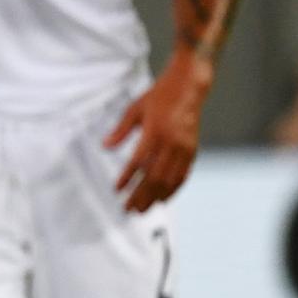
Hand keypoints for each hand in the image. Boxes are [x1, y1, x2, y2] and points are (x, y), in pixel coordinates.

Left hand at [107, 53, 210, 212]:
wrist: (189, 87)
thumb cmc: (159, 96)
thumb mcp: (135, 109)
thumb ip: (121, 130)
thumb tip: (105, 146)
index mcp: (155, 132)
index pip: (138, 161)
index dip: (127, 178)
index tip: (117, 191)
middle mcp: (171, 143)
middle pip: (154, 176)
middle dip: (140, 195)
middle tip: (128, 209)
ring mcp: (184, 148)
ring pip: (169, 179)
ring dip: (155, 196)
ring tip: (143, 210)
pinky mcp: (193, 150)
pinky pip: (183, 175)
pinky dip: (173, 189)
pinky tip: (164, 199)